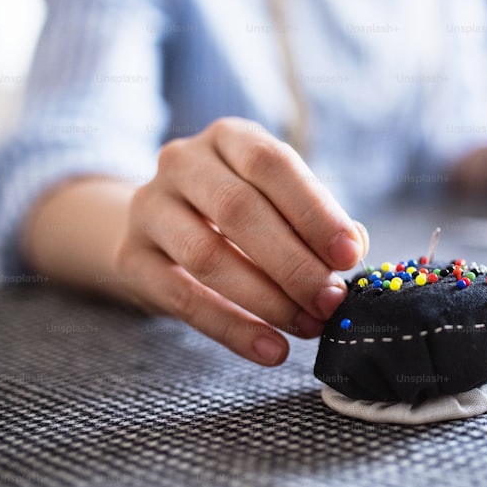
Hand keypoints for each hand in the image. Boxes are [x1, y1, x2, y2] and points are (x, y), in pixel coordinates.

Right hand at [115, 118, 367, 365]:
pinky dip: (232, 328)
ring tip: (308, 326)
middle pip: (239, 210)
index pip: (271, 163)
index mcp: (229, 137)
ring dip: (267, 299)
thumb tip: (355, 246)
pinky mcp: (131, 257)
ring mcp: (150, 207)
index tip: (349, 255)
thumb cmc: (241, 210)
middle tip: (331, 301)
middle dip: (294, 262)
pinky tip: (271, 349)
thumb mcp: (280, 199)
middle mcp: (183, 162)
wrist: (162, 224)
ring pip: (207, 256)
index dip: (313, 211)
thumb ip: (319, 219)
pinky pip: (182, 298)